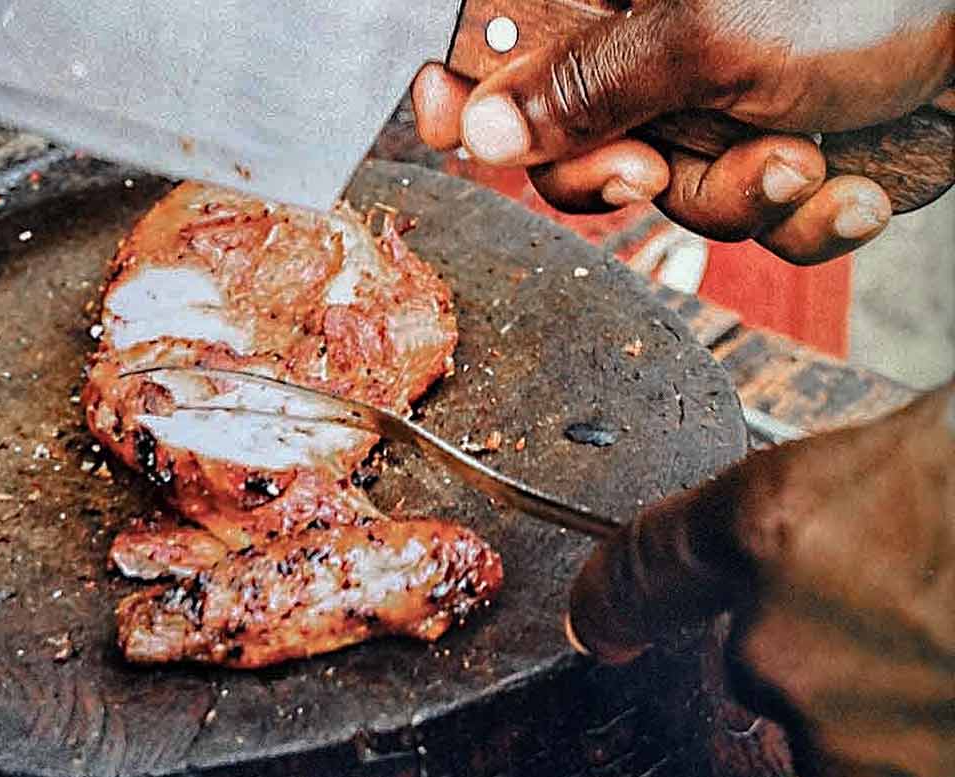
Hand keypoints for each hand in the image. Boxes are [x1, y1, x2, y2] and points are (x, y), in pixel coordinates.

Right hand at [412, 0, 954, 264]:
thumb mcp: (706, 36)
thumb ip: (584, 87)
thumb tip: (474, 128)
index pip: (504, 45)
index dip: (464, 92)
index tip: (442, 122)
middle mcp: (661, 60)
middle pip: (572, 152)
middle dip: (620, 179)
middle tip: (651, 169)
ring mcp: (720, 110)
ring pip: (672, 200)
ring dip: (742, 198)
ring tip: (803, 156)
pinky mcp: (779, 155)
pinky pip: (755, 224)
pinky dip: (809, 220)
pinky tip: (852, 180)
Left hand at [566, 382, 954, 776]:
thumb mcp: (916, 459)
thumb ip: (829, 514)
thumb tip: (802, 550)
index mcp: (778, 524)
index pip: (646, 567)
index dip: (614, 599)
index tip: (600, 621)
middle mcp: (783, 642)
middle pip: (757, 660)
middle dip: (822, 640)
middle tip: (921, 603)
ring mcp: (846, 739)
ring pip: (829, 731)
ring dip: (883, 700)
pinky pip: (881, 776)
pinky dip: (919, 742)